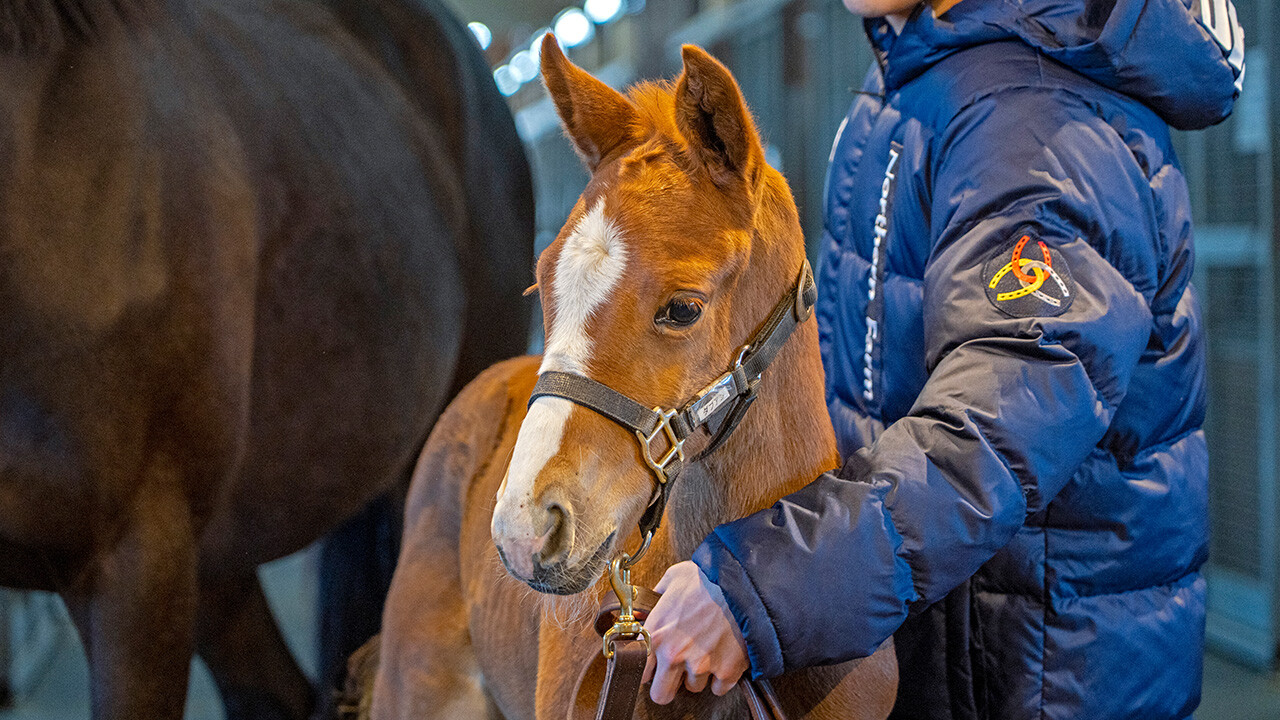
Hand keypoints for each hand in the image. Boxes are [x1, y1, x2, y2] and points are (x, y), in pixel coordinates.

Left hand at [641, 561, 748, 703]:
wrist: (745, 584)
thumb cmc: (710, 579)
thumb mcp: (674, 579)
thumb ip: (655, 597)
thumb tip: (645, 609)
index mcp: (657, 633)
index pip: (639, 671)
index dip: (648, 670)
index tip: (654, 666)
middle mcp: (675, 654)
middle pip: (662, 694)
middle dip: (667, 685)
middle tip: (676, 672)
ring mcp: (701, 665)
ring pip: (693, 687)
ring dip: (698, 674)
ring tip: (706, 652)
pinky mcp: (726, 671)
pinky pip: (719, 688)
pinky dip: (721, 677)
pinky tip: (722, 658)